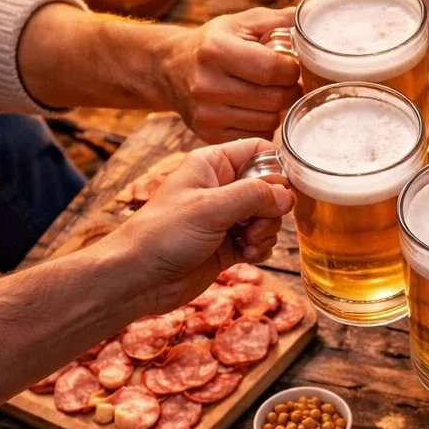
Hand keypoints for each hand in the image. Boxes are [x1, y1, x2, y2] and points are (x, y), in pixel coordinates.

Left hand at [106, 139, 292, 314]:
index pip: (259, 151)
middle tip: (252, 224)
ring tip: (246, 243)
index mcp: (213, 164)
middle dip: (271, 209)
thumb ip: (254, 196)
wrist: (140, 277)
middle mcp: (222, 187)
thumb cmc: (162, 234)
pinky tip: (245, 256)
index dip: (275, 168)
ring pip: (268, 217)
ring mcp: (227, 217)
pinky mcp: (230, 245)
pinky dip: (260, 249)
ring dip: (266, 232)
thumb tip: (287, 196)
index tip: (280, 191)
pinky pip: (261, 241)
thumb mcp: (211, 207)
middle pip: (270, 187)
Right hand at [157, 7, 301, 142]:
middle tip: (286, 81)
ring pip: (269, 121)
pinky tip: (255, 109)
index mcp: (216, 50)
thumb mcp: (239, 23)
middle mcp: (207, 84)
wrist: (170, 68)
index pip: (274, 69)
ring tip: (269, 93)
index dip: (293, 69)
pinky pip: (255, 136)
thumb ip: (276, 20)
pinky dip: (263, 124)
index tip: (291, 64)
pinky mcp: (208, 134)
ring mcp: (206, 113)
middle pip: (275, 99)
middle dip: (290, 89)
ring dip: (278, 109)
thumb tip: (309, 19)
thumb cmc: (214, 43)